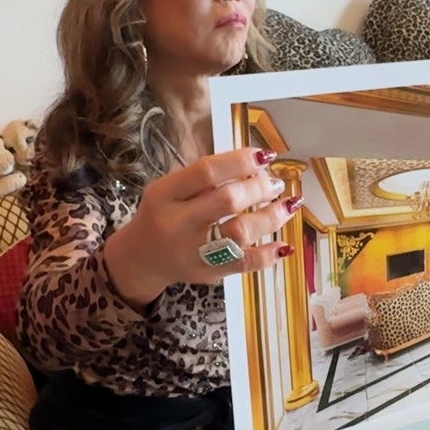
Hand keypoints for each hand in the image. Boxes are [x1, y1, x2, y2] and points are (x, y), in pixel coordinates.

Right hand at [103, 147, 299, 306]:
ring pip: (240, 232)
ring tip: (287, 205)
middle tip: (274, 183)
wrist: (143, 258)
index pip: (206, 171)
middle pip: (227, 200)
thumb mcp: (170, 189)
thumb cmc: (164, 214)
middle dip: (259, 188)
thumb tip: (256, 163)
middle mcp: (177, 223)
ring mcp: (193, 252)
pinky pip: (245, 264)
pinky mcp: (207, 274)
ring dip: (271, 216)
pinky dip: (269, 255)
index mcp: (164, 195)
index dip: (240, 161)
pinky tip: (285, 245)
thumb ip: (204, 178)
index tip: (264, 156)